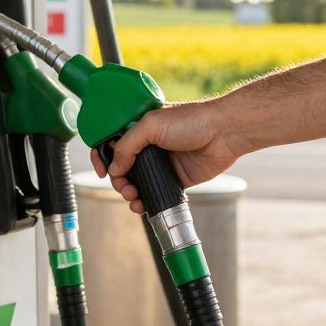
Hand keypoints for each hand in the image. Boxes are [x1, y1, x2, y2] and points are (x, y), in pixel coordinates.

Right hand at [90, 100, 244, 213]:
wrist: (224, 133)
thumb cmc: (192, 120)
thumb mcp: (152, 125)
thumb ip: (128, 146)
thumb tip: (114, 168)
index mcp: (139, 128)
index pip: (111, 143)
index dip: (102, 157)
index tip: (101, 170)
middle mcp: (148, 146)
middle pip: (122, 167)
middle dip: (118, 180)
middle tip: (124, 187)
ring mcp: (161, 164)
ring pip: (137, 183)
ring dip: (129, 193)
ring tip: (134, 198)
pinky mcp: (175, 179)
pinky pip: (155, 193)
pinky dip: (146, 201)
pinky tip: (143, 205)